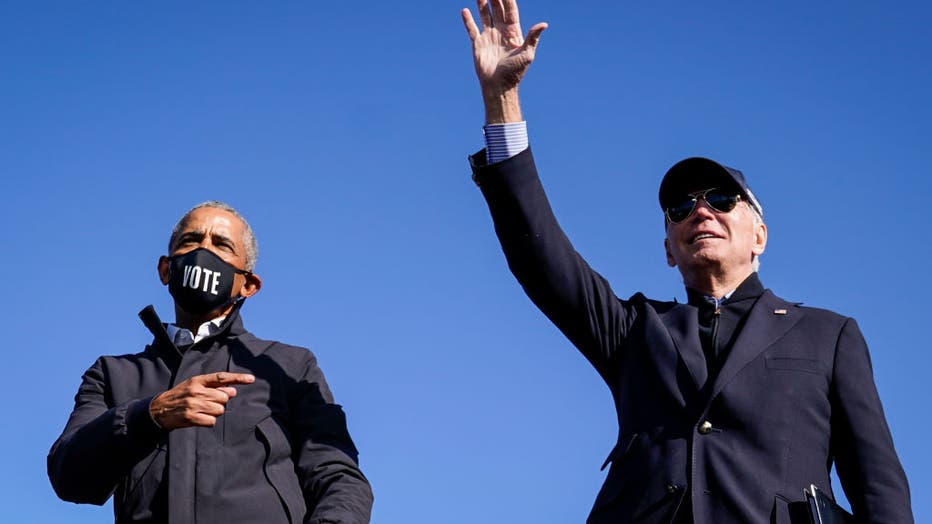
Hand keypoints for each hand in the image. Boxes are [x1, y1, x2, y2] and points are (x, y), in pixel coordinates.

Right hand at [149, 372, 254, 429]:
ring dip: (214, 412)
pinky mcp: (191, 418)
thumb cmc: (180, 396)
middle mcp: (196, 391)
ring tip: (202, 411)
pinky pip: (212, 421)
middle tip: (207, 403)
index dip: (237, 378)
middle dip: (220, 402)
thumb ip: (213, 387)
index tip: (251, 379)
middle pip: (223, 397)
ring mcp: (193, 405)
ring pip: (219, 410)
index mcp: (197, 380)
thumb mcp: (193, 386)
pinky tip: (199, 419)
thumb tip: (233, 391)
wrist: (158, 410)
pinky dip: (209, 422)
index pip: (221, 377)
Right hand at [462, 0, 546, 122]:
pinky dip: (468, 20)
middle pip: (497, 9)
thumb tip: (544, 24)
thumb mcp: (527, 54)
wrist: (499, 86)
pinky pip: (472, 29)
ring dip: (482, 4)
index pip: (510, 11)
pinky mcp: (478, 44)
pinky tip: (465, 11)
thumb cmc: (515, 72)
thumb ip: (533, 37)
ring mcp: (489, 37)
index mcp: (513, 32)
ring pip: (485, 15)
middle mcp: (501, 32)